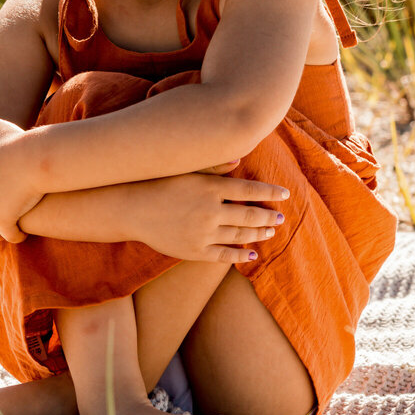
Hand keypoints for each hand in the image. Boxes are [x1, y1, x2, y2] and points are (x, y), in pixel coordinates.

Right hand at [122, 170, 289, 263]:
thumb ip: (214, 166)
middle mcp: (210, 211)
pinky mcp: (194, 251)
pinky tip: (252, 253)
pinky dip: (240, 255)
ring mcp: (203, 233)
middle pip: (249, 215)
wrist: (130, 208)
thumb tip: (240, 159)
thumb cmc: (158, 182)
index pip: (249, 189)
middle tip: (280, 217)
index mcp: (210, 187)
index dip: (270, 192)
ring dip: (258, 233)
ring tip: (270, 231)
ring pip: (239, 235)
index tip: (285, 194)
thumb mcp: (186, 169)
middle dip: (268, 216)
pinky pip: (223, 255)